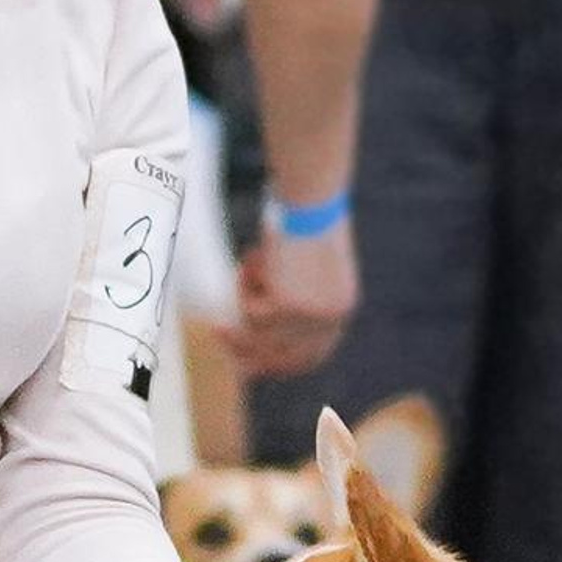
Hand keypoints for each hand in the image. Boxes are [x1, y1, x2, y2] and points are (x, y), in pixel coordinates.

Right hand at [227, 217, 357, 381]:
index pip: (312, 356)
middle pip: (283, 357)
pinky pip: (249, 310)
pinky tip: (254, 256)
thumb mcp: (310, 264)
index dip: (282, 365)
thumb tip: (257, 318)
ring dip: (244, 299)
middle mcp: (330, 319)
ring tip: (243, 268)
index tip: (254, 364)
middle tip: (219, 335)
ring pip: (260, 332)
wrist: (312, 196)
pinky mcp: (286, 306)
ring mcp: (309, 317)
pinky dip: (245, 283)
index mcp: (341, 308)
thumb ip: (296, 292)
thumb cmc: (309, 215)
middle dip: (249, 353)